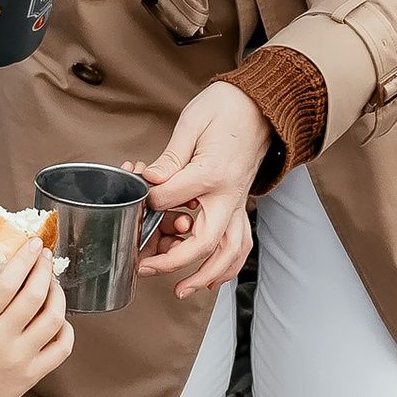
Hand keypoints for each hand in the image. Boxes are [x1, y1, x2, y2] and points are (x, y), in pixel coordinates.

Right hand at [0, 232, 73, 396]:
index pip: (6, 284)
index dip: (24, 260)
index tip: (32, 245)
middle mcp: (1, 340)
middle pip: (34, 296)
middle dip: (43, 270)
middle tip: (44, 258)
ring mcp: (20, 359)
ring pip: (53, 319)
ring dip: (58, 296)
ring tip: (52, 286)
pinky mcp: (33, 375)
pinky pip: (62, 349)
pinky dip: (66, 330)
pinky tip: (59, 321)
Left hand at [133, 81, 271, 300]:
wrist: (262, 106)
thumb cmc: (227, 109)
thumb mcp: (193, 122)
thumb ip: (171, 156)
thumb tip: (150, 179)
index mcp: (213, 172)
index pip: (172, 197)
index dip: (148, 202)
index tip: (134, 200)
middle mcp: (230, 195)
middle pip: (206, 241)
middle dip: (175, 262)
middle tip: (146, 268)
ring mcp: (238, 203)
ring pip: (230, 251)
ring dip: (207, 275)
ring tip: (182, 290)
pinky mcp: (241, 205)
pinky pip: (240, 243)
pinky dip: (228, 265)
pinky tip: (211, 278)